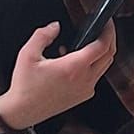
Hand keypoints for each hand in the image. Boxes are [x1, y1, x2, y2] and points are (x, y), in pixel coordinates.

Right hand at [0, 21, 116, 128]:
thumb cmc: (25, 86)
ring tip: (87, 42)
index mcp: (74, 67)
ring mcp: (86, 89)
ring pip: (105, 66)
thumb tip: (55, 26)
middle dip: (110, 38)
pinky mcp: (84, 95)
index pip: (102, 46)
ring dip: (102, 52)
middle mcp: (84, 79)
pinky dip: (94, 65)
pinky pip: (96, 76)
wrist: (23, 111)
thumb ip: (43, 35)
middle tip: (105, 28)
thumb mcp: (28, 54)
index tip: (107, 22)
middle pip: (109, 55)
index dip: (108, 31)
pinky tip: (76, 60)